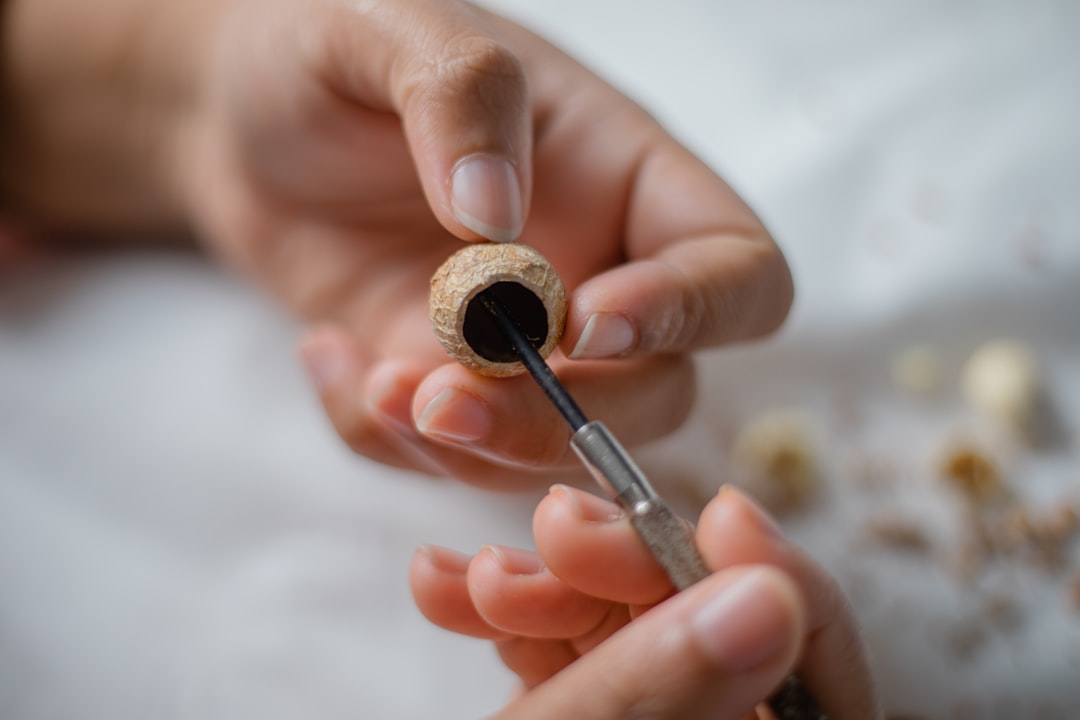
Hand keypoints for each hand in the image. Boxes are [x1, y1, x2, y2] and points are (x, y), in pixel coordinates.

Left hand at [2, 0, 791, 487]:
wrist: (234, 119)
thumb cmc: (326, 51)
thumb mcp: (387, 27)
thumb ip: (460, 94)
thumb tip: (495, 216)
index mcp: (629, 180)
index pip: (739, 274)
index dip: (693, 314)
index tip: (584, 319)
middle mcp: (594, 276)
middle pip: (657, 397)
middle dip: (557, 418)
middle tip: (444, 395)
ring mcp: (520, 348)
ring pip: (554, 451)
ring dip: (468, 447)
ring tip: (370, 381)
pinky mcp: (444, 387)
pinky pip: (446, 458)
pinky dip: (384, 435)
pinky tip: (326, 354)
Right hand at [410, 485, 879, 718]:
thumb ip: (653, 696)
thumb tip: (767, 600)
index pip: (819, 676)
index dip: (786, 582)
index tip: (720, 517)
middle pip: (714, 626)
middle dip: (629, 563)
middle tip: (554, 531)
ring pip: (632, 621)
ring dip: (545, 580)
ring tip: (474, 583)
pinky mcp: (598, 708)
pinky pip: (572, 643)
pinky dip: (512, 611)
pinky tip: (449, 591)